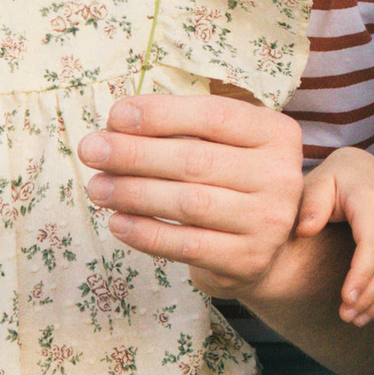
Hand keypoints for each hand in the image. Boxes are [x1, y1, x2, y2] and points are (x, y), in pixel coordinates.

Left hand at [77, 89, 305, 292]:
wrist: (262, 246)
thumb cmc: (229, 181)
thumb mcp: (222, 144)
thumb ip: (181, 129)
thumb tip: (116, 126)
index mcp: (276, 134)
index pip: (214, 116)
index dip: (162, 114)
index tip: (116, 116)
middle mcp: (281, 176)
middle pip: (196, 160)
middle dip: (135, 154)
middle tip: (91, 150)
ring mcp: (269, 222)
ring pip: (189, 204)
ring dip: (133, 193)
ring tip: (97, 187)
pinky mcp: (248, 260)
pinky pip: (186, 246)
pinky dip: (146, 233)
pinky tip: (118, 222)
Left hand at [296, 149, 373, 323]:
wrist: (365, 169)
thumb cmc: (335, 180)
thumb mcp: (317, 183)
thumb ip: (311, 205)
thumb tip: (306, 230)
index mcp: (371, 202)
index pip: (373, 245)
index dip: (361, 276)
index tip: (344, 300)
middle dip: (371, 296)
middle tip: (346, 316)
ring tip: (357, 319)